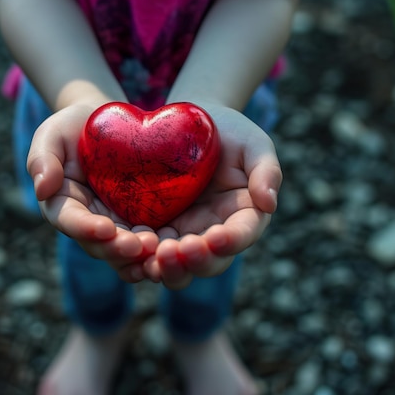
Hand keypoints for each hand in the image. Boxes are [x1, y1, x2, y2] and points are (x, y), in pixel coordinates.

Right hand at [27, 103, 159, 282]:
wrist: (106, 126)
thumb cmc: (73, 128)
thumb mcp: (52, 134)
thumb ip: (42, 158)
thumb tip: (42, 189)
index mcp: (62, 207)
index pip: (71, 222)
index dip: (86, 229)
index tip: (104, 228)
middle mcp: (88, 224)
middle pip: (100, 245)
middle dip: (118, 249)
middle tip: (140, 246)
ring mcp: (116, 227)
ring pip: (125, 252)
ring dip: (141, 256)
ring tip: (159, 248)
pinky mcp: (140, 223)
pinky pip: (148, 244)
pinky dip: (159, 250)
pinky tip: (175, 247)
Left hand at [143, 104, 282, 289]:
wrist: (191, 126)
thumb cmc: (230, 133)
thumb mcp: (254, 144)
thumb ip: (267, 171)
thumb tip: (269, 203)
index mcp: (244, 217)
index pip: (242, 236)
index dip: (231, 242)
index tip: (216, 237)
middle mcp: (214, 235)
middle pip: (208, 264)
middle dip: (193, 263)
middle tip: (174, 250)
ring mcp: (184, 235)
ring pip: (177, 268)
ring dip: (164, 268)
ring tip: (151, 255)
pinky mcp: (157, 230)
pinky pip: (147, 253)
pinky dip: (138, 257)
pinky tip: (126, 246)